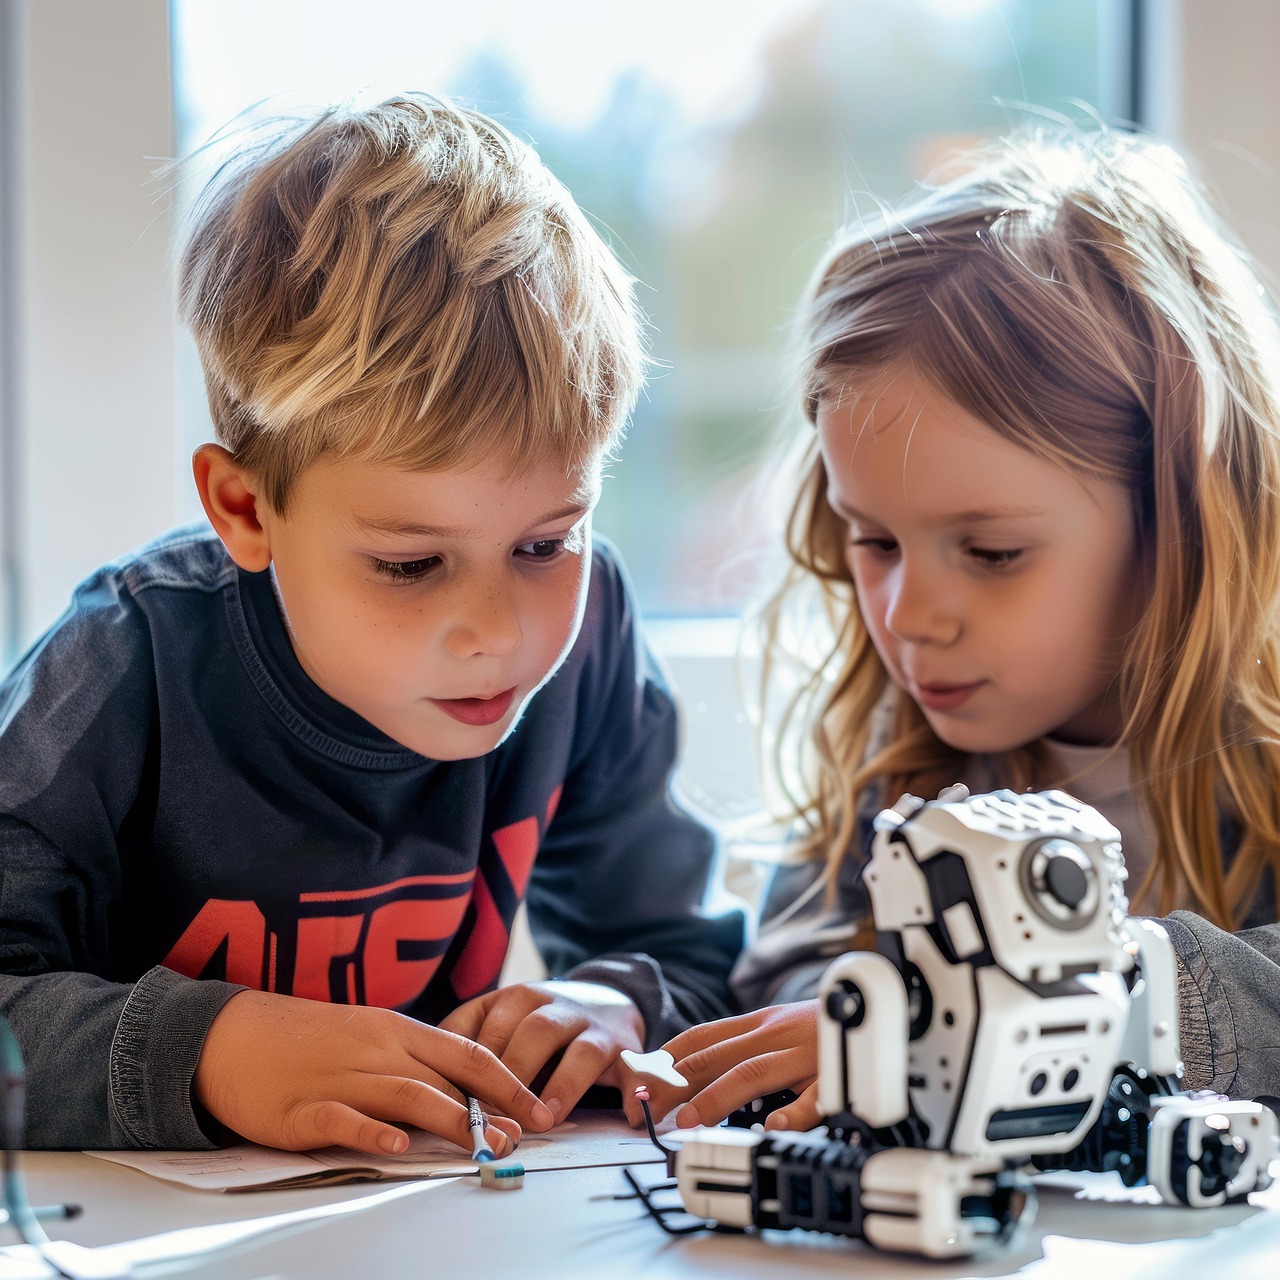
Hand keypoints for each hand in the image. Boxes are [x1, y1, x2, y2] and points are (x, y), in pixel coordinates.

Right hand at [193, 989, 553, 1156]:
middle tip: (525, 1135)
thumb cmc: (306, 1040)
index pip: (465, 1051)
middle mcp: (375, 1049)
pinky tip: (396, 1145)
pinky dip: (371, 1131)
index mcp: (395, 1030)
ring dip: (449, 1122)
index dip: (506, 1078)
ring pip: (405, 1094)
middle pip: (444, 1076)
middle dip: (491, 1108)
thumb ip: (413, 1062)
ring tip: (483, 1145)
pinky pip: (342, 1118)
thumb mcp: (367, 1038)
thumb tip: (466, 1090)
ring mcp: (339, 1078)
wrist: (230, 1035)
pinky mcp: (300, 1108)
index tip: (538, 1104)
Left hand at [440, 980, 644, 1123]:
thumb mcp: (499, 1015)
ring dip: (564, 1085)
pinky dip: (633, 1092)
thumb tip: (419, 1080)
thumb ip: (465, 1039)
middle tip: (496, 1119)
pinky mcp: (626, 1047)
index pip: (488, 1028)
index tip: (453, 1103)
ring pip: (580, 1051)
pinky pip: (632, 1068)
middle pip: (533, 1034)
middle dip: (514, 1077)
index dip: (469, 1067)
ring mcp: (593, 1027)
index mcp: (516, 998)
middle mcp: (555, 1006)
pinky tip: (627, 1115)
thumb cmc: (538, 1019)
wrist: (607, 995)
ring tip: (547, 1119)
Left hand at [644, 1001, 821, 1131]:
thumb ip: (746, 1047)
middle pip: (718, 1055)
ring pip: (754, 1072)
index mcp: (762, 1023)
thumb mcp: (782, 1028)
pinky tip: (773, 1129)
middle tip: (649, 1110)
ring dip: (717, 1097)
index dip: (666, 1059)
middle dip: (677, 1083)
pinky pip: (817, 1095)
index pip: (702, 1036)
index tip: (639, 1082)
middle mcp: (778, 1034)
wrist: (889, 1003)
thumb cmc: (829, 1026)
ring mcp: (806, 1053)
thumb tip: (696, 1076)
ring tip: (690, 1122)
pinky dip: (794, 1113)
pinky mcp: (838, 1073)